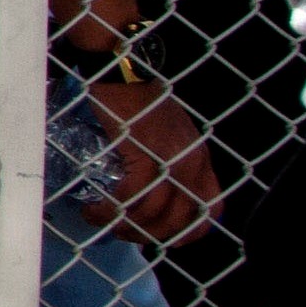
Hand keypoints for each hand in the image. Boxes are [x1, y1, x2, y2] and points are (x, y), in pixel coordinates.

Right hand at [87, 73, 223, 243]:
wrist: (123, 70)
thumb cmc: (137, 98)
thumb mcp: (166, 133)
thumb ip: (168, 160)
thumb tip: (150, 190)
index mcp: (200, 159)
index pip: (210, 212)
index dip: (186, 233)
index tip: (158, 235)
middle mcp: (192, 163)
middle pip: (180, 222)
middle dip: (148, 236)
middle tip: (121, 232)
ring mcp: (171, 160)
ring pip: (154, 214)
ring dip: (124, 226)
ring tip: (100, 219)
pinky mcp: (144, 154)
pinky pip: (132, 196)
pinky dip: (111, 210)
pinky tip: (95, 208)